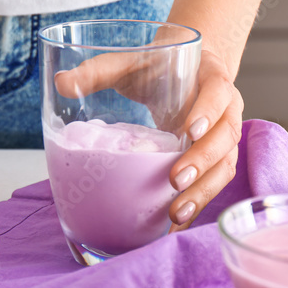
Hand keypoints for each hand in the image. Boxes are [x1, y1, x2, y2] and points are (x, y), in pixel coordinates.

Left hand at [54, 48, 242, 227]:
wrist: (187, 71)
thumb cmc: (158, 67)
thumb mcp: (128, 64)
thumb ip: (98, 71)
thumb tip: (61, 82)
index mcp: (211, 78)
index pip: (217, 93)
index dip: (208, 111)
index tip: (189, 130)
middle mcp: (226, 109)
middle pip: (226, 136)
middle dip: (203, 161)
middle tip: (175, 181)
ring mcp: (224, 136)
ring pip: (224, 165)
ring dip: (203, 191)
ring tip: (175, 213)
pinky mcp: (217, 157)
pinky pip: (215, 181)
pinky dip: (198, 202)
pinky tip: (176, 222)